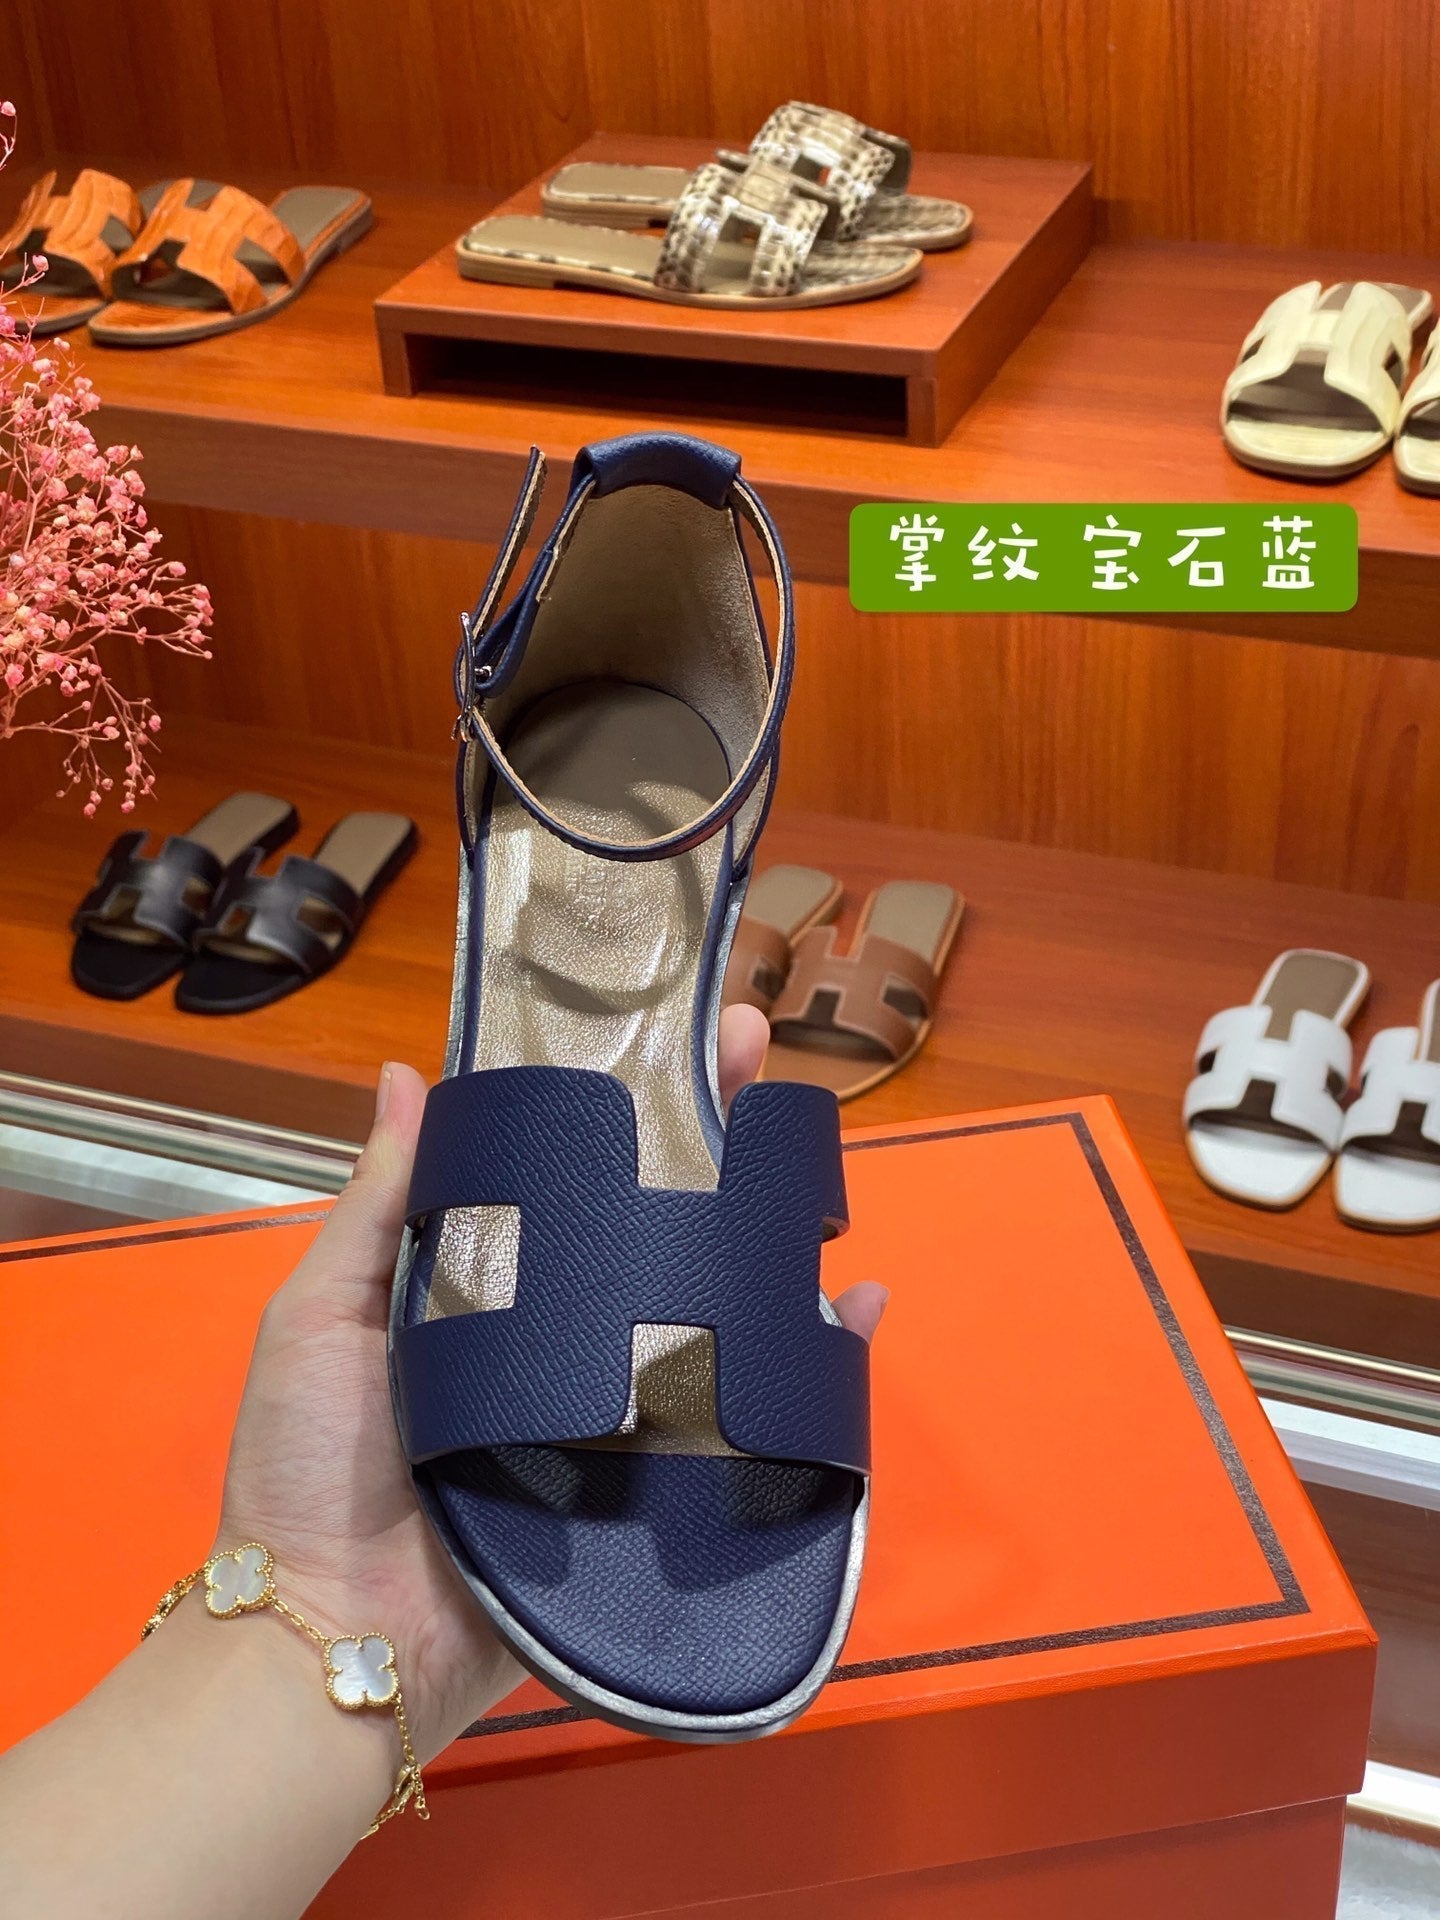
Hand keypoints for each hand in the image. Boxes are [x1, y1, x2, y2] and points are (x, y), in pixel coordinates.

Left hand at [217, 1003, 886, 1759]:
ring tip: (807, 1151)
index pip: (562, 1164)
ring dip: (769, 1220)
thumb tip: (401, 1074)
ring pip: (713, 1296)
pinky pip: (750, 1409)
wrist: (339, 1634)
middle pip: (652, 1213)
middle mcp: (561, 1330)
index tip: (659, 1023)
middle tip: (758, 1052)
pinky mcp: (660, 1476)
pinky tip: (856, 1305)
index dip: (613, 1095)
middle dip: (708, 1126)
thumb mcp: (321, 1315)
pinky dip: (815, 1362)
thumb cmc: (312, 1464)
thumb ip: (378, 1204)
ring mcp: (618, 1401)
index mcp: (485, 1282)